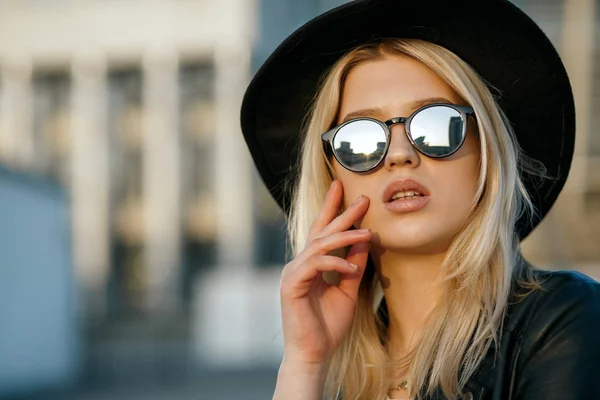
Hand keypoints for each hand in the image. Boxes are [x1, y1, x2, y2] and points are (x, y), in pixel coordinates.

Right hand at [279, 180, 370, 367]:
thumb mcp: (348, 290)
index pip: (321, 231)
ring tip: (368, 233)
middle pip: (321, 231)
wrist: (314, 353)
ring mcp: (292, 273)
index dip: (332, 209)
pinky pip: (316, 265)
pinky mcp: (291, 284)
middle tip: (362, 198)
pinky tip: (352, 267)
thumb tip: (364, 241)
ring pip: (319, 245)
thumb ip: (353, 265)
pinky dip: (336, 263)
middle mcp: (299, 264)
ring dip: (345, 236)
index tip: (343, 189)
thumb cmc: (328, 326)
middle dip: (341, 213)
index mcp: (310, 265)